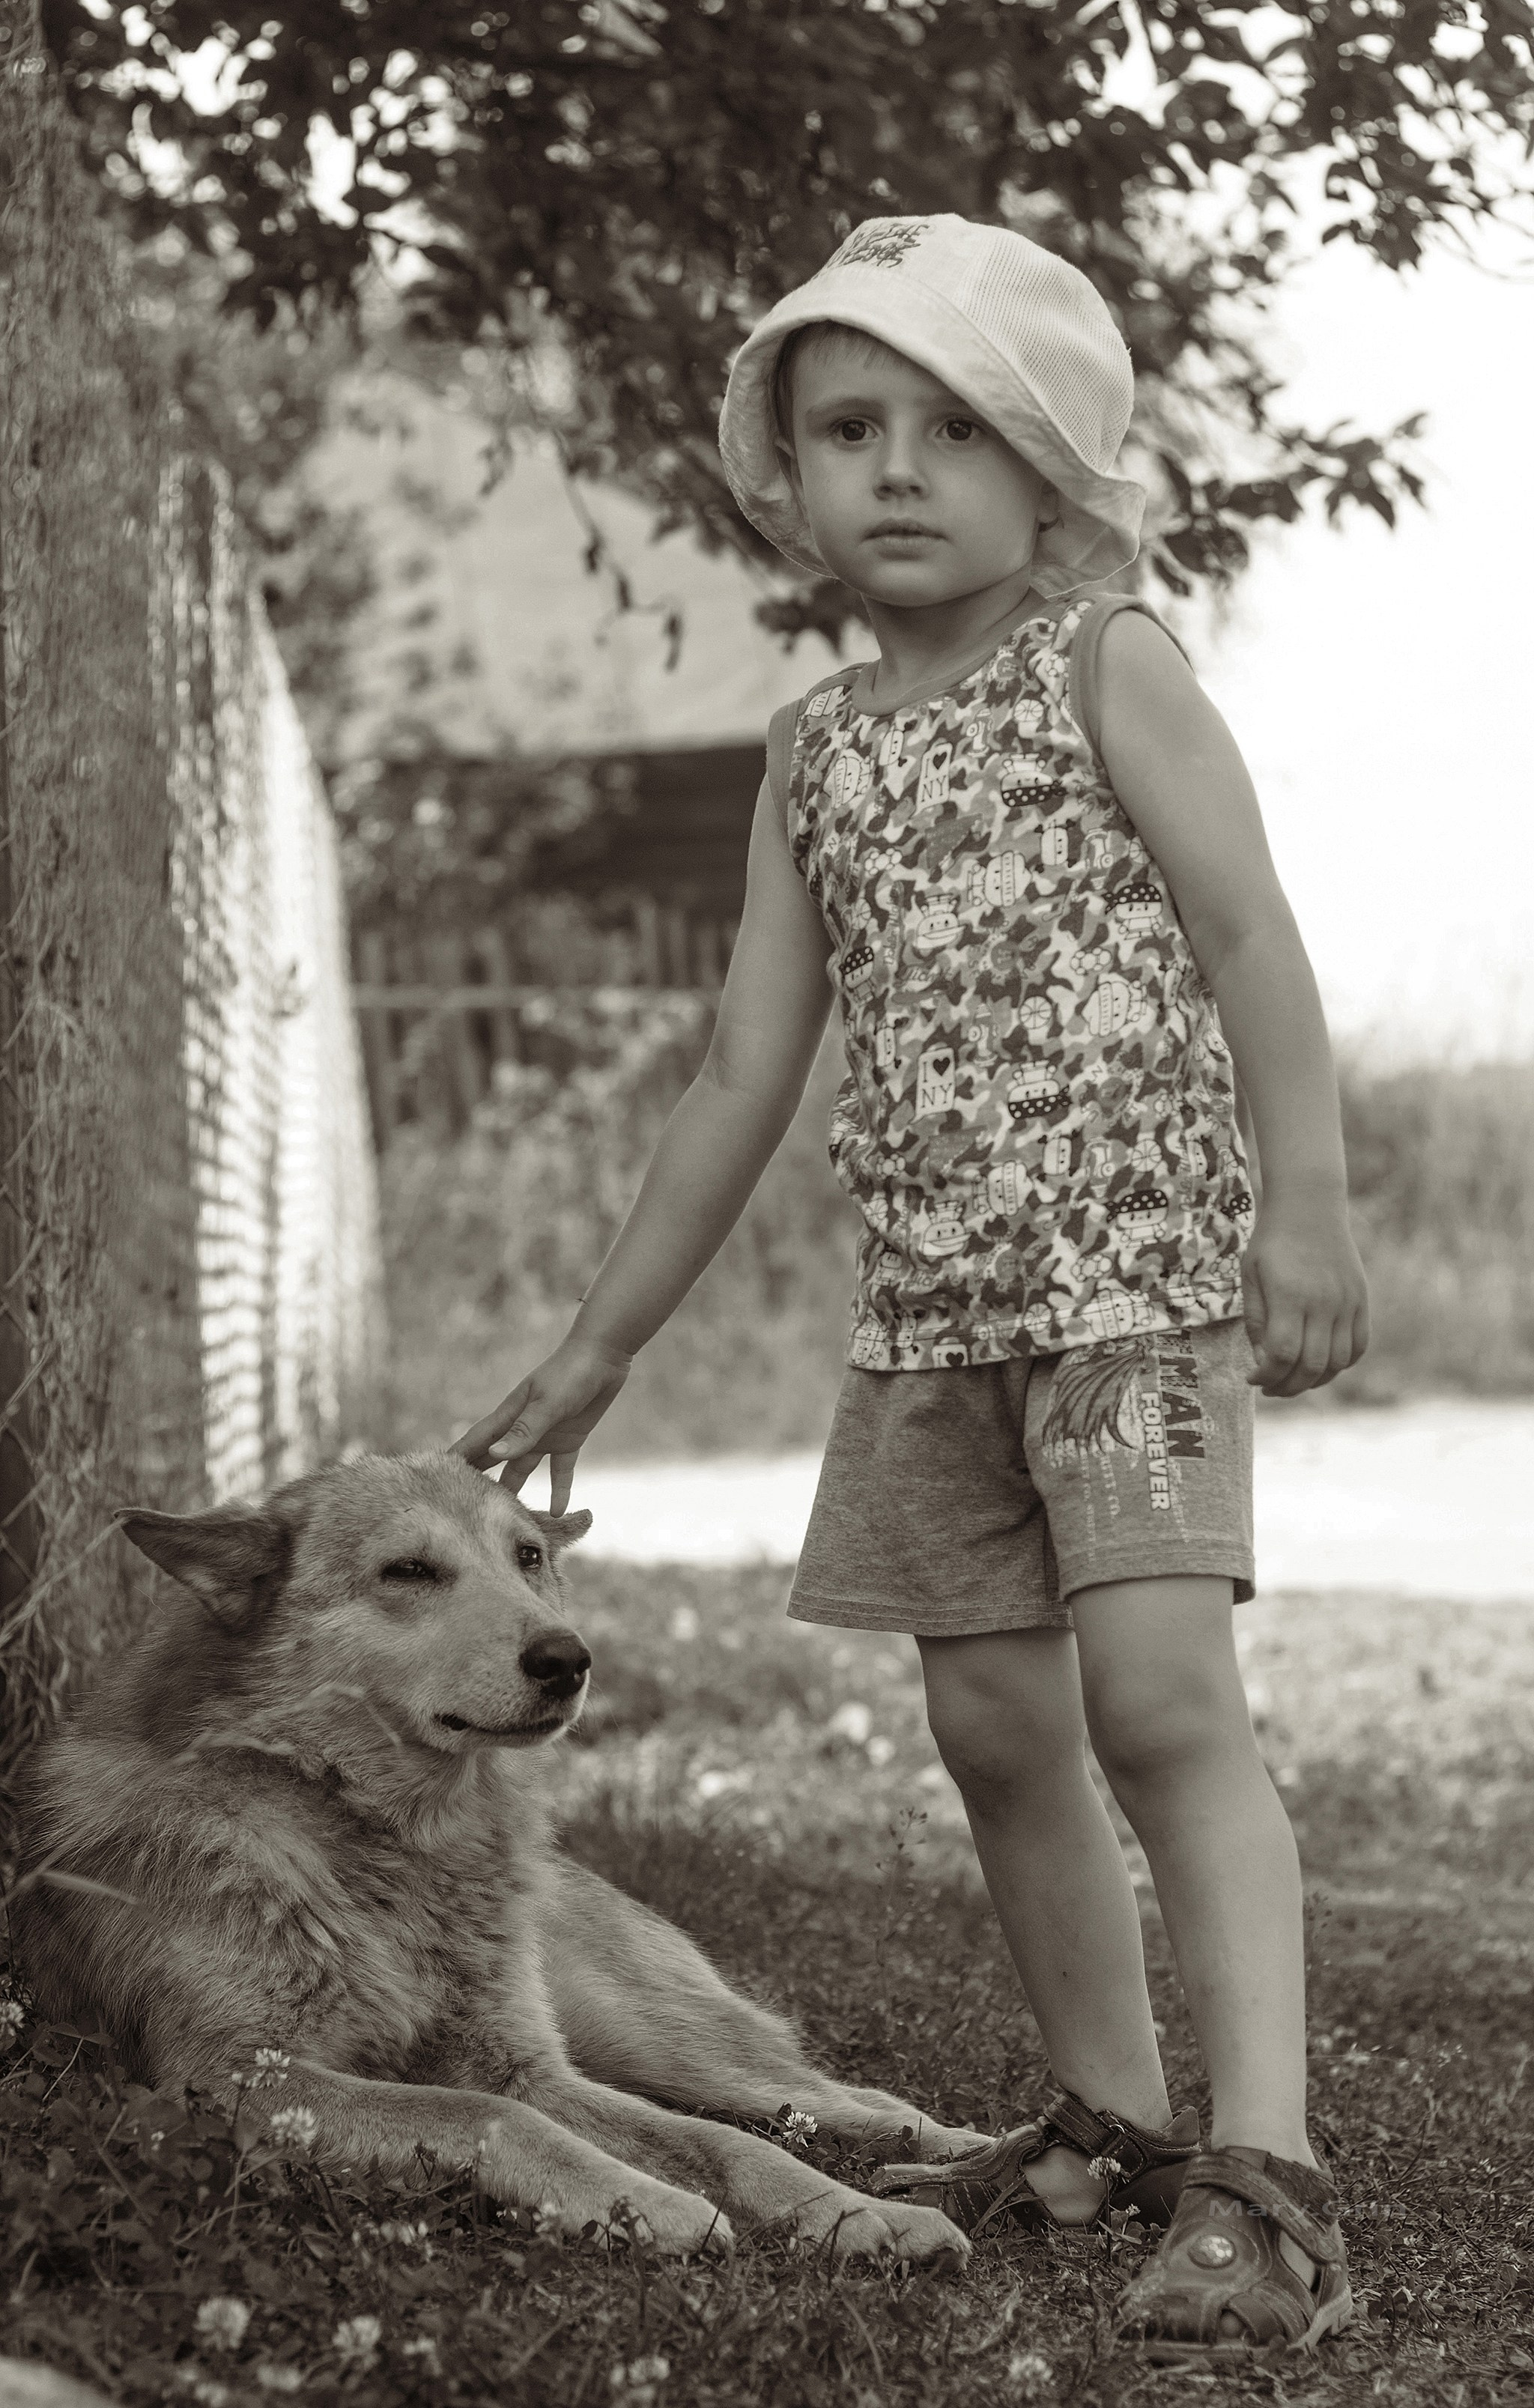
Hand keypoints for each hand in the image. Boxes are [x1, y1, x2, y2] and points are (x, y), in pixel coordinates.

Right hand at [452, 1334, 631, 1507]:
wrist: (603, 1355)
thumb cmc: (570, 1373)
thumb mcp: (547, 1403)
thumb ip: (524, 1431)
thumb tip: (494, 1456)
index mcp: (510, 1416)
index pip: (476, 1443)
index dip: (456, 1460)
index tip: (433, 1481)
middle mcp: (522, 1429)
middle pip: (493, 1460)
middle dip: (478, 1481)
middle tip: (462, 1509)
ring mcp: (544, 1435)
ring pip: (523, 1470)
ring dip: (515, 1492)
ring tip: (504, 1519)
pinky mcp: (568, 1440)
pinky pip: (560, 1471)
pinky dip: (559, 1490)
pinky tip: (557, 1513)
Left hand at [1241, 1192, 1368, 1397]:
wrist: (1310, 1206)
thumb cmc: (1272, 1242)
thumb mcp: (1251, 1277)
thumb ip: (1257, 1321)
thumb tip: (1264, 1362)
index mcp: (1290, 1295)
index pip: (1281, 1354)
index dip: (1265, 1375)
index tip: (1252, 1377)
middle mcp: (1323, 1302)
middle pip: (1311, 1365)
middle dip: (1287, 1386)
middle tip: (1270, 1387)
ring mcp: (1347, 1302)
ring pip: (1337, 1362)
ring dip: (1314, 1380)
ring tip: (1293, 1378)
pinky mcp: (1361, 1300)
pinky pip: (1358, 1346)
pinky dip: (1340, 1364)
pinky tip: (1320, 1363)